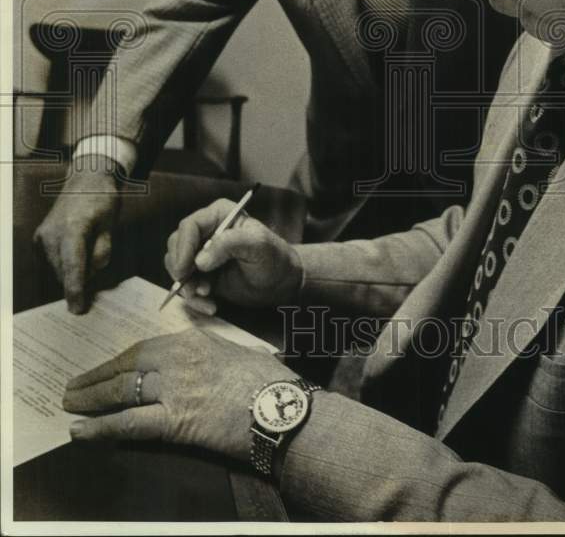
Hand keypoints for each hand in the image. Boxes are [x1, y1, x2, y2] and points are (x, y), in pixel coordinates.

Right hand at [33, 160, 119, 313]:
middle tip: (96, 266)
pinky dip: (64, 262)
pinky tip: (75, 248)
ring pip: (57, 268)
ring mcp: (43, 235)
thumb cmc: (102, 201)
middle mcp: (52, 232)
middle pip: (64, 270)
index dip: (76, 289)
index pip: (73, 266)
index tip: (78, 309)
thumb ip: (102, 251)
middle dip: (79, 278)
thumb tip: (91, 273)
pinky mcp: (39, 237)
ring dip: (71, 269)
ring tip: (87, 247)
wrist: (85, 180)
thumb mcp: (111, 226)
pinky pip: (52, 260)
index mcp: (74, 228)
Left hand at [62, 328, 294, 459]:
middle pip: (126, 367)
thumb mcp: (239, 355)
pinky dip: (100, 427)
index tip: (104, 370)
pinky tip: (81, 431)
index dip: (118, 362)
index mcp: (195, 340)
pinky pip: (129, 424)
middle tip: (74, 388)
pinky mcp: (177, 421)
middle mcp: (180, 359)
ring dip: (91, 399)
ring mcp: (176, 389)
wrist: (286, 410)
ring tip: (71, 405)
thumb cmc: (271, 385)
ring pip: (121, 391)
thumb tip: (204, 366)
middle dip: (96, 379)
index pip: (144, 349)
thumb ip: (214, 356)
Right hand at [164, 198, 302, 315]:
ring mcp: (201, 253)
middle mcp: (206, 231)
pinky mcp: (200, 274)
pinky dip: (194, 298)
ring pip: (177, 267)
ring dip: (187, 287)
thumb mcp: (259, 246)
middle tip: (192, 288)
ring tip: (207, 297)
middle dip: (180, 269)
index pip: (190, 226)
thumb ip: (231, 244)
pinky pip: (185, 285)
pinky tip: (211, 305)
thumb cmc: (274, 257)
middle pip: (176, 245)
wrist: (280, 282)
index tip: (185, 268)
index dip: (183, 247)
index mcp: (219, 215)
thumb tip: (200, 260)